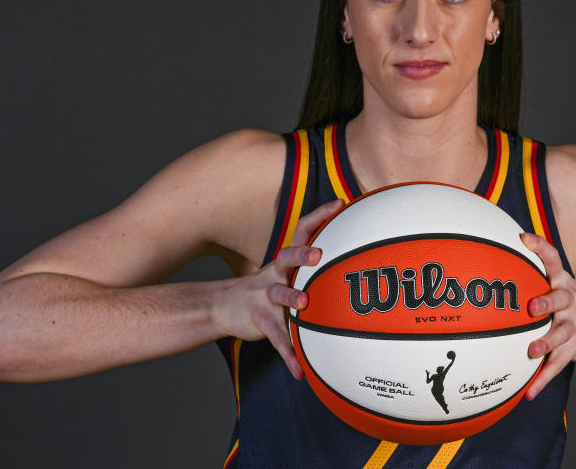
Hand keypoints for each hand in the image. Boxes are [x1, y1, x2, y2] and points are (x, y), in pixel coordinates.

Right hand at [212, 199, 344, 378]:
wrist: (223, 307)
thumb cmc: (266, 289)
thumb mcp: (285, 273)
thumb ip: (312, 266)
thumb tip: (352, 257)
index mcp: (285, 261)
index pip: (302, 231)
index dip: (320, 216)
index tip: (340, 203)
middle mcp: (274, 273)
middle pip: (287, 257)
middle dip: (302, 254)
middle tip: (318, 255)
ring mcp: (264, 296)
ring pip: (278, 294)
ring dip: (291, 298)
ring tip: (304, 306)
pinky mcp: (258, 319)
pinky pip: (276, 337)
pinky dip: (288, 354)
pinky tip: (300, 371)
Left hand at [521, 232, 575, 399]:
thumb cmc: (570, 300)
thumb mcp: (560, 282)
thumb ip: (533, 269)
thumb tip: (498, 250)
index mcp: (563, 284)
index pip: (553, 260)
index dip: (540, 248)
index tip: (524, 239)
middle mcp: (570, 302)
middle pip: (560, 299)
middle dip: (547, 302)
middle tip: (532, 307)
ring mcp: (575, 326)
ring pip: (561, 335)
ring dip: (546, 343)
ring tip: (532, 351)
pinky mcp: (575, 349)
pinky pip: (558, 365)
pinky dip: (543, 379)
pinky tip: (529, 392)